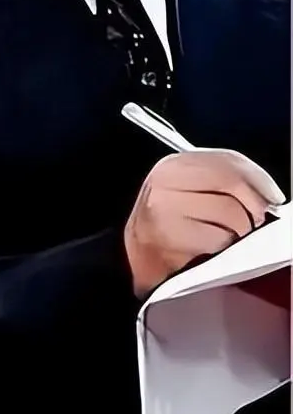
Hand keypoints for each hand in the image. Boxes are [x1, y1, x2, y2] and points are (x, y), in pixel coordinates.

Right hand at [124, 151, 270, 296]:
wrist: (142, 253)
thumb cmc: (173, 222)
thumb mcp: (191, 190)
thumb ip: (223, 180)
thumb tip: (266, 192)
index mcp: (173, 165)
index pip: (226, 160)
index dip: (257, 178)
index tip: (273, 196)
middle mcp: (165, 180)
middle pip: (230, 182)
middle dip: (253, 204)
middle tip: (256, 219)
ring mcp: (164, 207)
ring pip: (231, 213)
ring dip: (240, 229)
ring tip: (228, 234)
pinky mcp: (170, 235)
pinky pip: (220, 238)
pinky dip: (224, 246)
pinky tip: (211, 246)